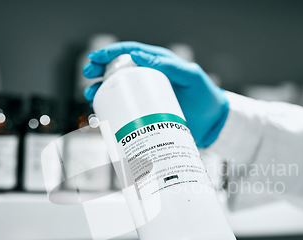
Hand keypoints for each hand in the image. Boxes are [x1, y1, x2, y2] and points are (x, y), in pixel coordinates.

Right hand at [82, 41, 228, 147]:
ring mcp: (145, 97)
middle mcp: (147, 78)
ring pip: (117, 90)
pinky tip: (101, 113)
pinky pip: (123, 110)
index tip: (96, 57)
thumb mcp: (190, 77)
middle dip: (99, 69)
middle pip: (118, 70)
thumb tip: (138, 55)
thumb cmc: (204, 96)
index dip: (110, 52)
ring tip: (91, 93)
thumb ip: (170, 65)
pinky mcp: (145, 114)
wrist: (213, 123)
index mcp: (157, 64)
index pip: (129, 53)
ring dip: (100, 90)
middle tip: (89, 74)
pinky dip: (110, 110)